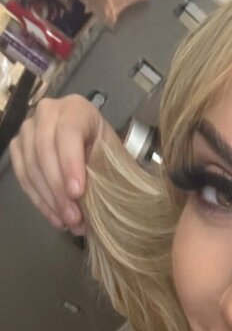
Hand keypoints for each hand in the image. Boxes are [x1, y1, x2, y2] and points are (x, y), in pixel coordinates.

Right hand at [8, 94, 115, 235]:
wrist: (95, 149)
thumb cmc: (108, 153)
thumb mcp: (114, 157)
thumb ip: (103, 171)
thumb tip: (94, 203)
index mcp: (76, 108)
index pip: (68, 132)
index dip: (70, 163)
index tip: (77, 193)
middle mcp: (48, 112)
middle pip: (44, 149)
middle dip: (59, 189)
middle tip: (74, 218)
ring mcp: (29, 129)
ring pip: (31, 165)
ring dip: (49, 199)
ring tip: (68, 222)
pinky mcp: (19, 148)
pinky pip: (23, 175)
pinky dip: (39, 200)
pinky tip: (55, 218)